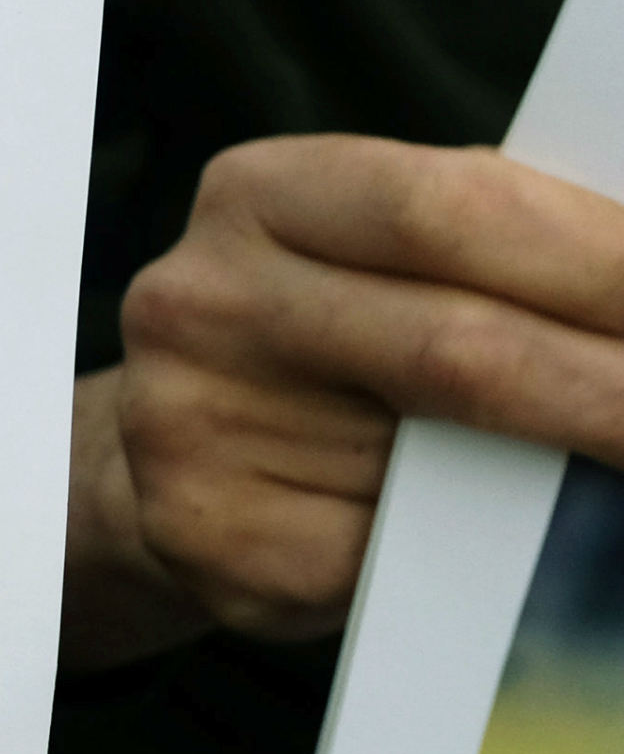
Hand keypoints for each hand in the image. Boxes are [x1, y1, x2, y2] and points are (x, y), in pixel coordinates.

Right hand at [66, 135, 623, 666]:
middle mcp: (199, 300)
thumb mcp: (393, 260)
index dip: (607, 261)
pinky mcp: (203, 536)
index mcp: (261, 194)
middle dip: (618, 391)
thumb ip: (501, 260)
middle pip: (457, 348)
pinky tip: (478, 544)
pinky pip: (373, 557)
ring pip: (424, 468)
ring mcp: (187, 423)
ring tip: (608, 464)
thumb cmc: (334, 338)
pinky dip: (455, 560)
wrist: (174, 452)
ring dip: (553, 485)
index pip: (457, 207)